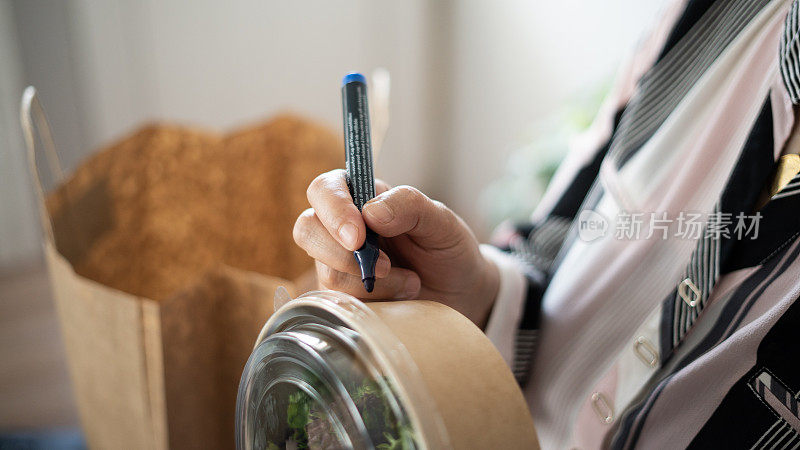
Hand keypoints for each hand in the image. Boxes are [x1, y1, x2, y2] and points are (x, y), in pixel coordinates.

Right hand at [294, 169, 499, 325]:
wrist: (462, 294)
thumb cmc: (448, 249)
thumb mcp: (442, 221)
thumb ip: (410, 206)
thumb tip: (371, 211)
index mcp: (362, 197)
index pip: (325, 189)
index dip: (333, 209)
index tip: (358, 236)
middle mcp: (343, 229)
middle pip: (307, 229)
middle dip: (339, 252)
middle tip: (384, 266)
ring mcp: (339, 265)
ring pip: (327, 273)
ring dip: (373, 282)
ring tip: (410, 281)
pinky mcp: (345, 298)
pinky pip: (342, 304)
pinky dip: (377, 302)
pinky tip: (402, 297)